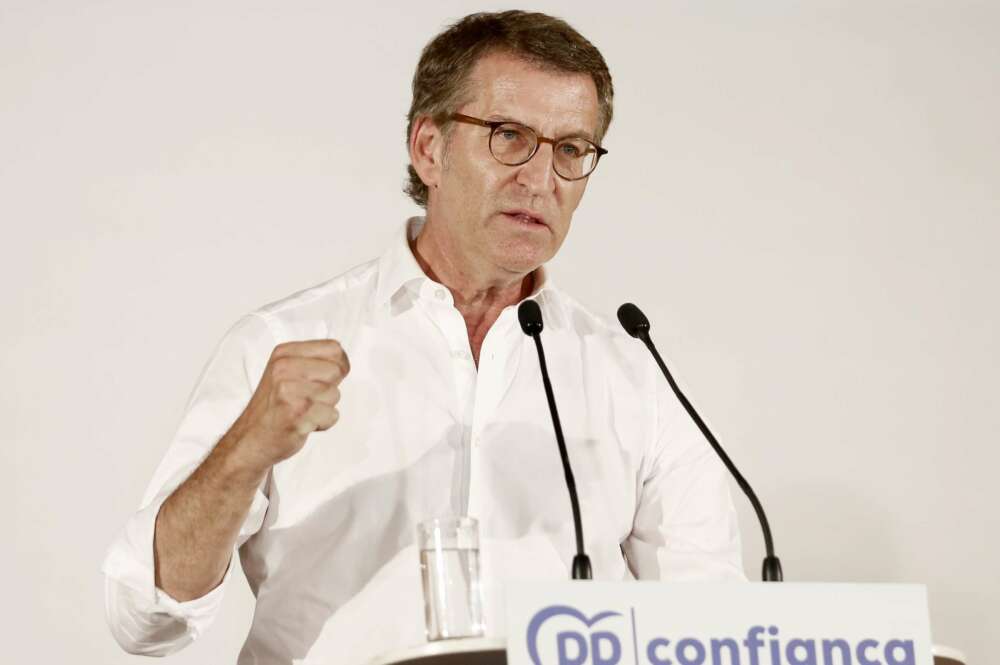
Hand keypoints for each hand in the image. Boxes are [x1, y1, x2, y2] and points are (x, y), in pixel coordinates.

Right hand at [230, 340, 349, 470]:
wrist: (250, 439)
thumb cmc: (274, 407)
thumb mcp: (284, 372)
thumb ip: (312, 362)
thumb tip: (343, 359)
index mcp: (283, 354)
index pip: (333, 348)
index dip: (339, 365)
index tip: (327, 378)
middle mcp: (284, 369)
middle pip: (337, 371)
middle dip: (330, 388)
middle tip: (309, 398)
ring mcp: (289, 391)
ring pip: (335, 394)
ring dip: (325, 408)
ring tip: (303, 411)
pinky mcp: (296, 413)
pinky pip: (332, 415)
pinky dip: (323, 423)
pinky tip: (303, 423)